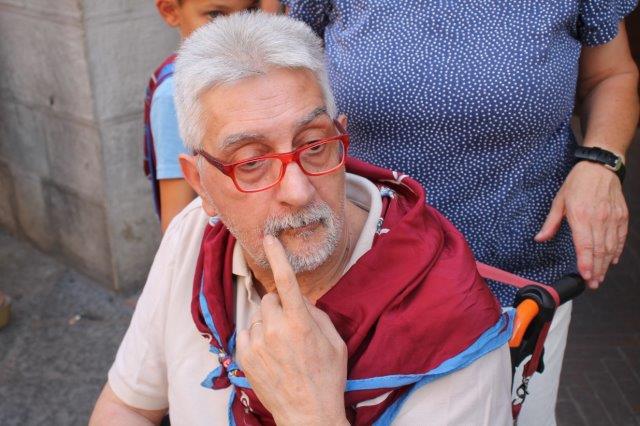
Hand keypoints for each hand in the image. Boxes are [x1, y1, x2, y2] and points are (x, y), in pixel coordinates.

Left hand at [236, 235, 347, 425]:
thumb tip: (302, 301)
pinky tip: (270, 354)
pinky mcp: (244, 356)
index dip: (277, 256)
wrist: (308, 414)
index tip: (269, 238)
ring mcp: (257, 343)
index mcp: (300, 322)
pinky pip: (248, 331)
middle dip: (280, 306)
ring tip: (282, 347)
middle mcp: (275, 329)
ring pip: (259, 315)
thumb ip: (317, 315)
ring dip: (269, 323)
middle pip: (270, 299)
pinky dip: (257, 337)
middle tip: (292, 326)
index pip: (286, 281)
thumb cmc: (327, 378)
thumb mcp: (335, 343)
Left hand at [535, 161, 627, 288]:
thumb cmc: (577, 183)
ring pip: (610, 247)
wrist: (599, 167)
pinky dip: (617, 250)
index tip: (585, 276)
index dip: (586, 263)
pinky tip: (612, 260)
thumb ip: (550, 223)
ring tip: (600, 276)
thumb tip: (539, 238)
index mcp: (580, 216)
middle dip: (596, 270)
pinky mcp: (621, 216)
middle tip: (593, 283)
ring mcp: (612, 218)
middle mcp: (598, 219)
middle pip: (598, 250)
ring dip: (606, 264)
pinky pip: (620, 237)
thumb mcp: (559, 201)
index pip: (584, 245)